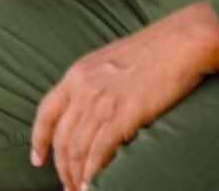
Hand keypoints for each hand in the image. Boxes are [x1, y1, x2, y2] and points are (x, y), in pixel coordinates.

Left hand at [32, 2, 218, 190]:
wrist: (181, 41)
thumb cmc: (154, 50)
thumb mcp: (111, 61)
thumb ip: (96, 83)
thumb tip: (94, 109)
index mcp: (77, 73)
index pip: (46, 112)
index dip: (38, 140)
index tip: (36, 159)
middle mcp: (83, 87)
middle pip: (61, 137)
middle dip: (61, 168)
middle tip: (67, 186)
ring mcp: (102, 100)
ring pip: (77, 148)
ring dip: (77, 175)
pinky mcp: (124, 113)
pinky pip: (100, 150)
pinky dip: (94, 172)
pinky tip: (93, 186)